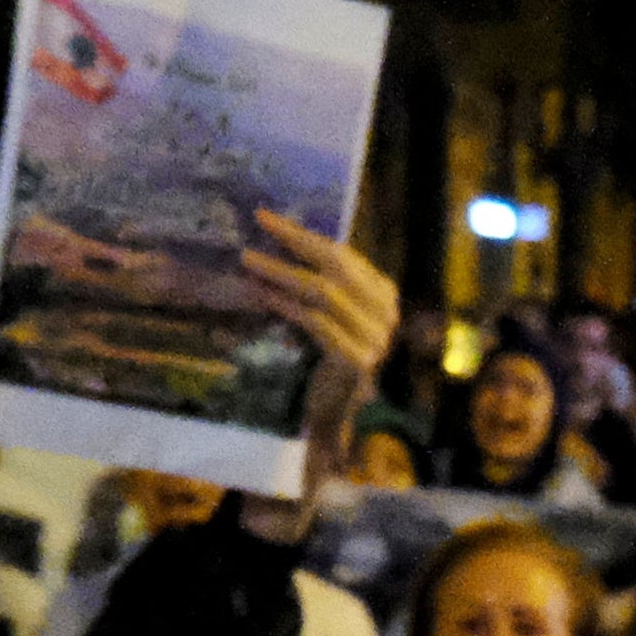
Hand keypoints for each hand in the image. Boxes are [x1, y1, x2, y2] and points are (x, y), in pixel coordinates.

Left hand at [245, 211, 396, 487]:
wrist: (332, 417)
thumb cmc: (324, 362)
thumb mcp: (328, 315)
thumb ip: (321, 284)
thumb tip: (282, 241)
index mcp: (383, 295)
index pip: (342, 253)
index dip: (303, 234)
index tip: (266, 218)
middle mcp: (386, 313)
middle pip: (335, 266)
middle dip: (293, 242)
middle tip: (257, 225)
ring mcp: (376, 337)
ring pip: (323, 292)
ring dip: (281, 272)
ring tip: (249, 260)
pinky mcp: (357, 360)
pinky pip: (315, 322)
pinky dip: (286, 304)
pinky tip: (261, 293)